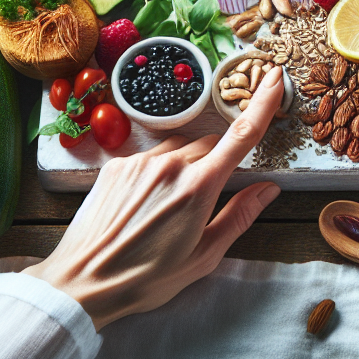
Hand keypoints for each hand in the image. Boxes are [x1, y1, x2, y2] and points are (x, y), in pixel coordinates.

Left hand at [24, 66, 283, 328]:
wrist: (82, 282)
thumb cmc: (147, 278)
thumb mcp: (204, 256)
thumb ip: (239, 216)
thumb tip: (269, 188)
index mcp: (199, 187)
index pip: (241, 136)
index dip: (262, 103)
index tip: (275, 76)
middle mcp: (170, 164)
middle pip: (209, 145)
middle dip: (215, 163)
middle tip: (202, 202)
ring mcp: (141, 160)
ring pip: (179, 148)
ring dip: (185, 166)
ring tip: (168, 207)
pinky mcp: (117, 163)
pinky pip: (150, 155)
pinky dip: (156, 171)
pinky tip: (144, 203)